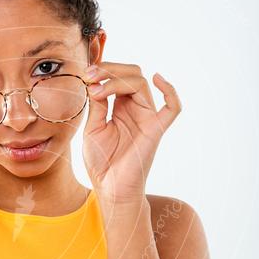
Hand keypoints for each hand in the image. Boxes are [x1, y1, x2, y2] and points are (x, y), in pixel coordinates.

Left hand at [82, 63, 181, 204]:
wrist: (110, 189)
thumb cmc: (102, 163)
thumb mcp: (92, 128)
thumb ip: (97, 105)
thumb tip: (95, 81)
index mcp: (121, 108)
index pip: (118, 78)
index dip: (104, 71)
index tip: (85, 75)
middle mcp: (136, 109)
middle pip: (132, 74)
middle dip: (110, 69)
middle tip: (90, 75)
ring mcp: (147, 118)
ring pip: (141, 83)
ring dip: (117, 79)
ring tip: (97, 88)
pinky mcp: (156, 130)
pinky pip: (173, 108)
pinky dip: (170, 91)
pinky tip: (158, 79)